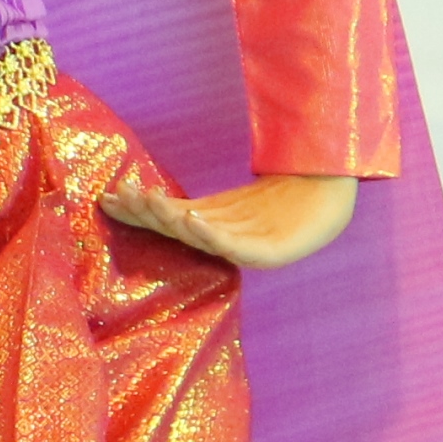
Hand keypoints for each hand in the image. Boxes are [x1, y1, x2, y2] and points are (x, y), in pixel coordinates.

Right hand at [101, 172, 356, 268]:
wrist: (335, 189)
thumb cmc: (290, 194)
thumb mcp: (236, 198)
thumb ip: (196, 205)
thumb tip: (152, 193)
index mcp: (216, 230)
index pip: (169, 221)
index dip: (139, 212)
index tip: (108, 198)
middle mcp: (229, 241)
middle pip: (180, 229)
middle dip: (148, 214)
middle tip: (119, 197)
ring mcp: (251, 247)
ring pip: (204, 235)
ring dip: (172, 220)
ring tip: (145, 201)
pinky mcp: (275, 252)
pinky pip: (239, 246)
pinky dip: (214, 235)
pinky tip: (192, 219)